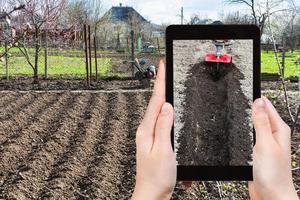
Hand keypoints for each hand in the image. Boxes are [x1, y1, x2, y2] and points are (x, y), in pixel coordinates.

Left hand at [132, 60, 175, 199]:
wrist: (152, 194)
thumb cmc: (157, 177)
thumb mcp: (163, 150)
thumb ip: (164, 126)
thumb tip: (167, 106)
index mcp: (147, 130)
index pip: (155, 100)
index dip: (160, 82)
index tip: (162, 66)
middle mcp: (146, 130)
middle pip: (155, 102)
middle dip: (161, 84)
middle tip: (165, 70)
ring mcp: (150, 136)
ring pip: (158, 111)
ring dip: (163, 96)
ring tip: (167, 83)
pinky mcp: (155, 141)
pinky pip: (161, 121)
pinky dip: (165, 111)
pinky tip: (168, 109)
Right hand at [249, 97, 297, 199]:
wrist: (271, 195)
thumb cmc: (273, 174)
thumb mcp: (265, 143)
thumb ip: (261, 122)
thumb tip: (258, 102)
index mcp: (279, 130)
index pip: (267, 107)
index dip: (257, 98)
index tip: (248, 87)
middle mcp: (273, 135)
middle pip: (261, 115)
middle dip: (252, 106)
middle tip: (240, 96)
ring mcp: (265, 144)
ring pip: (255, 125)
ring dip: (248, 119)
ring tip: (239, 109)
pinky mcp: (257, 152)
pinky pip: (251, 136)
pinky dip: (245, 131)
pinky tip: (239, 130)